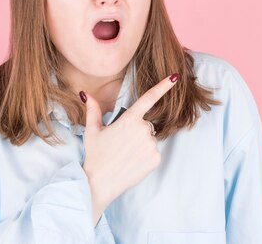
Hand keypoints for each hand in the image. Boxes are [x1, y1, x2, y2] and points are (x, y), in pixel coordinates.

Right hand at [80, 73, 178, 219]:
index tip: (175, 77)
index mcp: (129, 119)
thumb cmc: (95, 156)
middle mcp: (143, 130)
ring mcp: (151, 145)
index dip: (164, 86)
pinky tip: (133, 162)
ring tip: (125, 155)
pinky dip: (145, 156)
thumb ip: (93, 110)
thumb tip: (86, 94)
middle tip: (121, 144)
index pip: (149, 98)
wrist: (99, 183)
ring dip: (141, 144)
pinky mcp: (156, 158)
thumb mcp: (92, 131)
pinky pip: (154, 152)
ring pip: (150, 138)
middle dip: (136, 130)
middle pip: (146, 124)